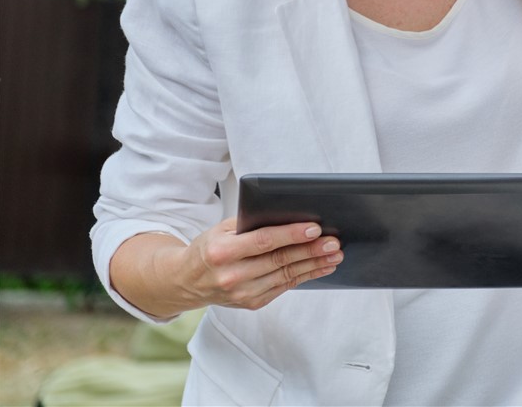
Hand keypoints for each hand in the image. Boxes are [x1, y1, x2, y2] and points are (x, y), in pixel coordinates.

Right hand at [170, 218, 341, 311]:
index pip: (263, 241)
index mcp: (222, 252)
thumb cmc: (209, 248)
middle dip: (311, 251)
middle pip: (279, 260)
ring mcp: (241, 293)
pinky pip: (283, 287)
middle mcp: (231, 275)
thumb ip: (252, 224)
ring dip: (314, 265)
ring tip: (335, 255)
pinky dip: (305, 276)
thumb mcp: (222, 230)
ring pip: (286, 276)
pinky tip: (320, 267)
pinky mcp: (251, 303)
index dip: (291, 235)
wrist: (186, 281)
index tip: (315, 229)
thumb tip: (291, 217)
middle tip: (334, 242)